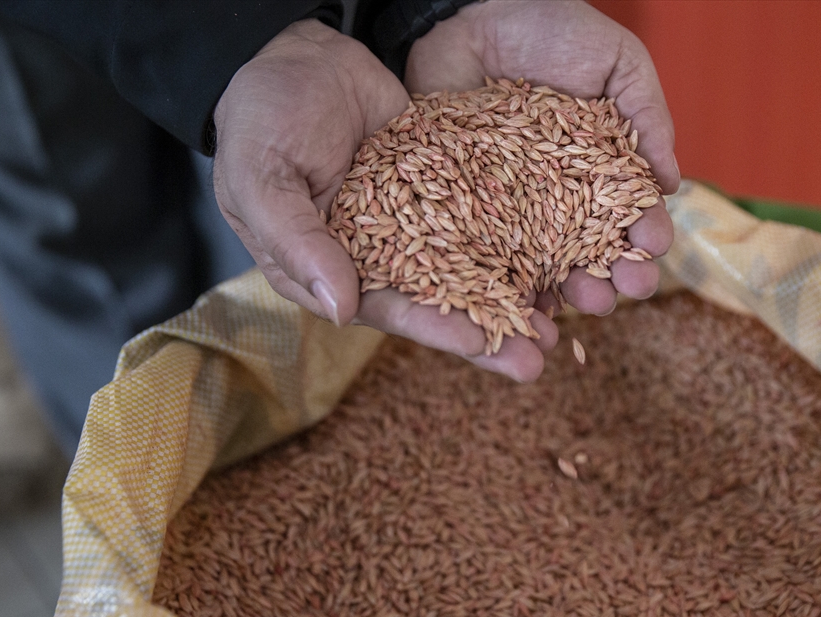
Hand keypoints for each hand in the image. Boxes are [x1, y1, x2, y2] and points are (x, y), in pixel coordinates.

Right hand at [214, 19, 555, 381]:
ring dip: (513, 297)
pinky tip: (559, 259)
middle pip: (439, 301)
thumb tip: (339, 310)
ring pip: (471, 267)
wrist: (297, 54)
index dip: (432, 327)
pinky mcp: (443, 189)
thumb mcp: (262, 177)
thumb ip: (297, 241)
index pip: (385, 308)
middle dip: (487, 333)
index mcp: (326, 271)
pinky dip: (519, 240)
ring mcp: (415, 224)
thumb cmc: (261, 118)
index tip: (476, 341)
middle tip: (536, 359)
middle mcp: (376, 258)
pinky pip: (484, 217)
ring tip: (559, 326)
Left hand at [405, 0, 678, 316]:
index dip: (644, 235)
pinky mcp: (466, 207)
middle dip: (610, 277)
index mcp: (601, 168)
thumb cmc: (549, 27)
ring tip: (577, 306)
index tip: (651, 249)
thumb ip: (648, 117)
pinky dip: (502, 285)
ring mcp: (513, 207)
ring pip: (542, 264)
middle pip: (589, 251)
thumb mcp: (617, 61)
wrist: (467, 11)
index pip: (629, 213)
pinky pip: (486, 256)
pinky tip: (519, 305)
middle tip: (619, 292)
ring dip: (564, 291)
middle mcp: (560, 197)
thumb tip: (672, 184)